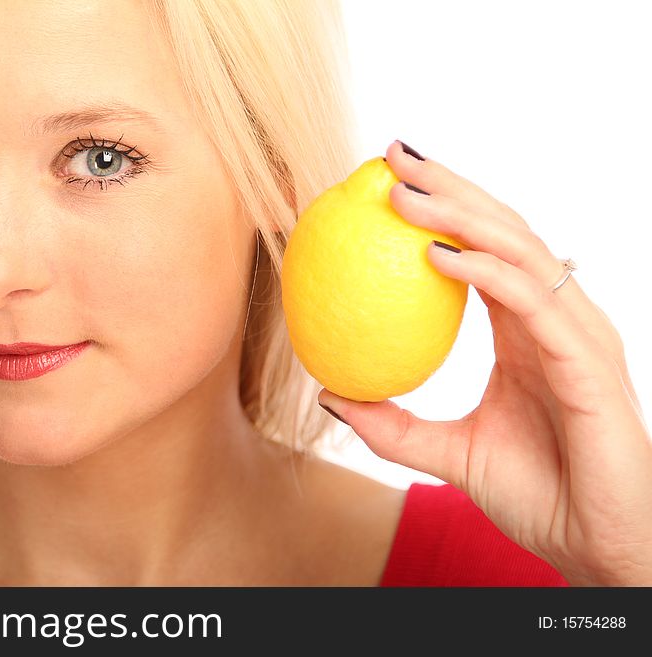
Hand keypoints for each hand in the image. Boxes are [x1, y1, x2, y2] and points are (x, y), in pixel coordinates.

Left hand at [318, 139, 651, 585]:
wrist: (594, 546)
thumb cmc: (536, 494)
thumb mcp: (446, 454)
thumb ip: (392, 424)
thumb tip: (331, 393)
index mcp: (527, 329)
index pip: (485, 250)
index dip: (444, 209)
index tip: (389, 182)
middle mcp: (555, 318)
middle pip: (502, 230)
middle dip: (450, 186)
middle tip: (393, 156)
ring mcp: (576, 333)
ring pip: (518, 250)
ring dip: (459, 214)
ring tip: (402, 190)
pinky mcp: (588, 360)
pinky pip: (530, 300)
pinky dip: (484, 271)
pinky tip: (435, 255)